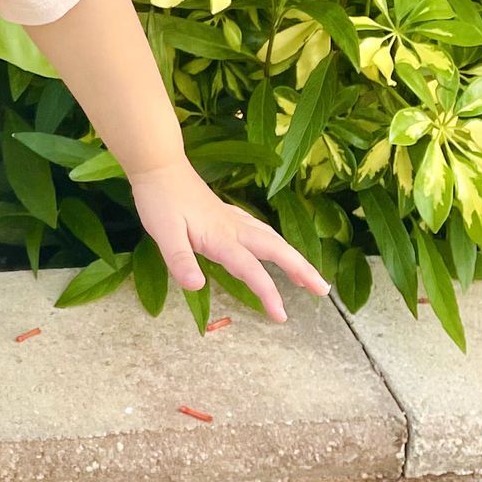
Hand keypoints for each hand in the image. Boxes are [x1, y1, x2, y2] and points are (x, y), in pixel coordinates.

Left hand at [127, 162, 330, 322]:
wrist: (158, 165)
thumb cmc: (159, 200)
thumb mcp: (163, 233)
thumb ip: (179, 260)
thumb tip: (197, 286)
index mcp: (221, 237)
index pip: (250, 269)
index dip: (268, 293)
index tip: (282, 316)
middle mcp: (233, 228)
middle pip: (276, 249)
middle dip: (302, 270)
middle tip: (322, 290)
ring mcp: (231, 219)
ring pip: (271, 238)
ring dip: (292, 257)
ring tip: (306, 277)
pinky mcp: (226, 214)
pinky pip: (260, 231)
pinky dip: (275, 243)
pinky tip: (274, 246)